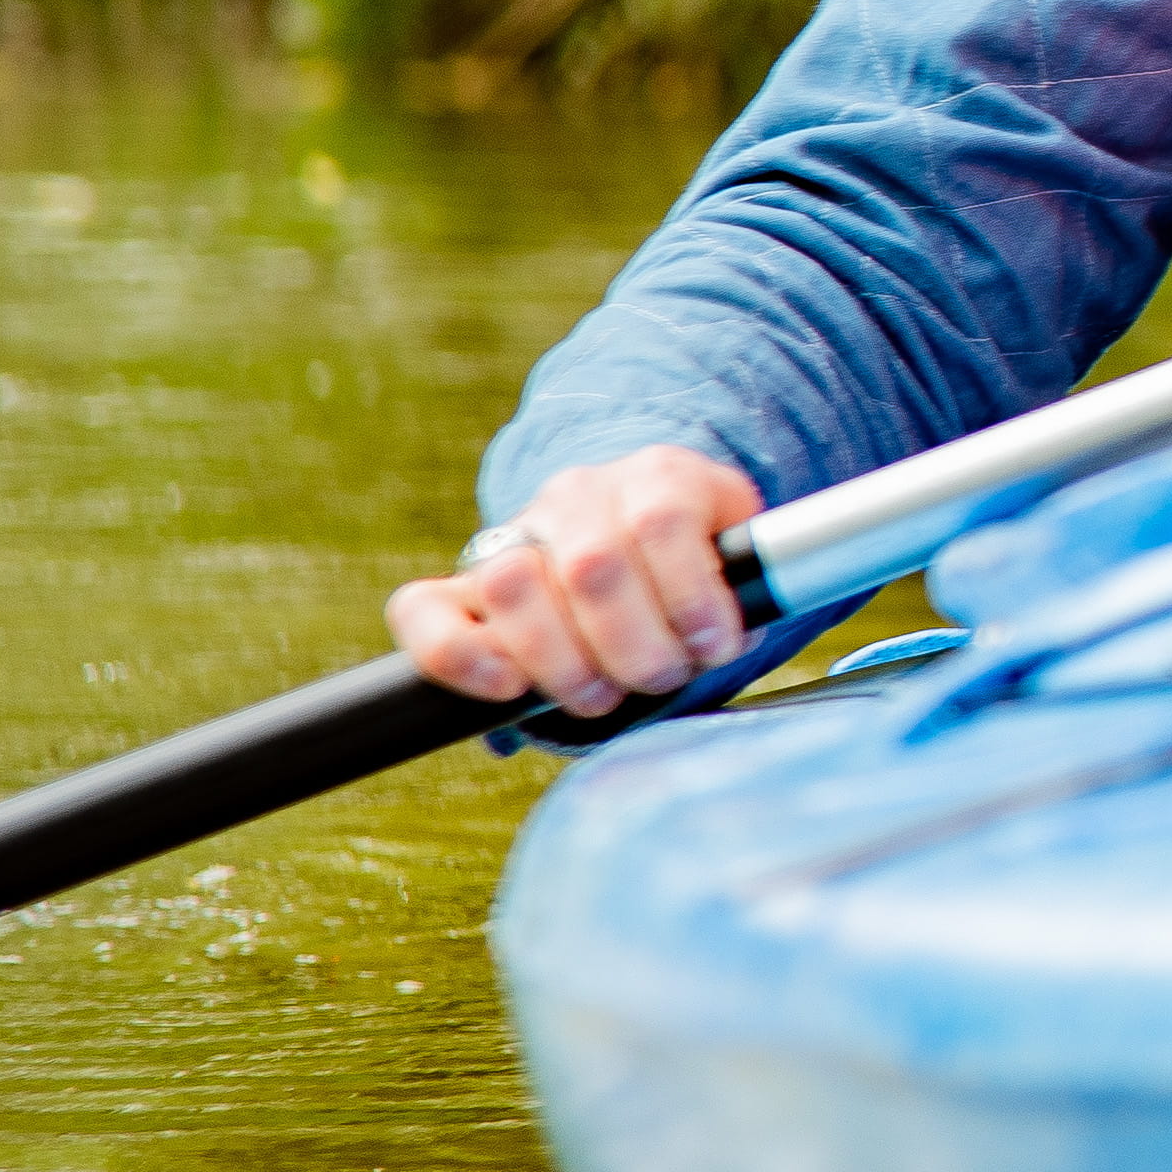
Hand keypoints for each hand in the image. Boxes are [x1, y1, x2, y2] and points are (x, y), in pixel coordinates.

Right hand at [386, 449, 764, 717]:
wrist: (637, 532)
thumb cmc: (699, 565)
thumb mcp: (740, 555)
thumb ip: (749, 579)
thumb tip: (741, 621)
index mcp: (658, 477)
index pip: (663, 521)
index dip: (690, 595)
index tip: (717, 646)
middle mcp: (579, 494)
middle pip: (591, 565)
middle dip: (634, 647)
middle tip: (658, 680)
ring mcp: (515, 533)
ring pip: (511, 583)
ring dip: (562, 660)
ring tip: (600, 694)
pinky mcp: (457, 582)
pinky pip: (422, 609)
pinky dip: (459, 655)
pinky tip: (505, 688)